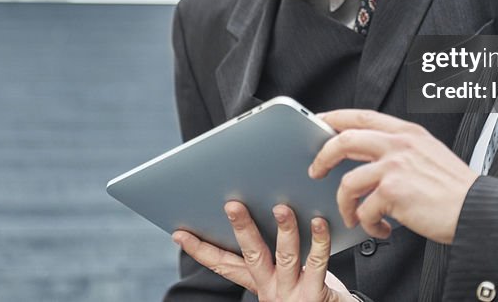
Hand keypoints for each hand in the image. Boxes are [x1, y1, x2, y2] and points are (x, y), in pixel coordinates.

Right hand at [172, 201, 355, 301]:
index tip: (179, 233)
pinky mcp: (315, 293)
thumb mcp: (284, 272)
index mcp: (258, 282)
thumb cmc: (311, 289)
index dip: (200, 249)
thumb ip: (273, 248)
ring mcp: (292, 292)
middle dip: (241, 228)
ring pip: (285, 257)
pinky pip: (317, 262)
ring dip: (284, 230)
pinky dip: (318, 240)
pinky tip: (318, 221)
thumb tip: (266, 204)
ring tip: (281, 208)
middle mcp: (270, 288)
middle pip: (252, 255)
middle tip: (232, 205)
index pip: (224, 263)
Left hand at [310, 109, 476, 243]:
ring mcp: (395, 167)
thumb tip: (370, 159)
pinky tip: (382, 228)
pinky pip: (364, 210)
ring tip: (355, 216)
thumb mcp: (429, 153)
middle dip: (323, 156)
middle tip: (316, 171)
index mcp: (407, 132)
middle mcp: (399, 144)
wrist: (477, 210)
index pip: (361, 115)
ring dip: (345, 204)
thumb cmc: (456, 190)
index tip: (319, 123)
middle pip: (344, 140)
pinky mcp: (393, 192)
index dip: (335, 118)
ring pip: (348, 182)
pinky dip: (368, 224)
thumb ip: (401, 149)